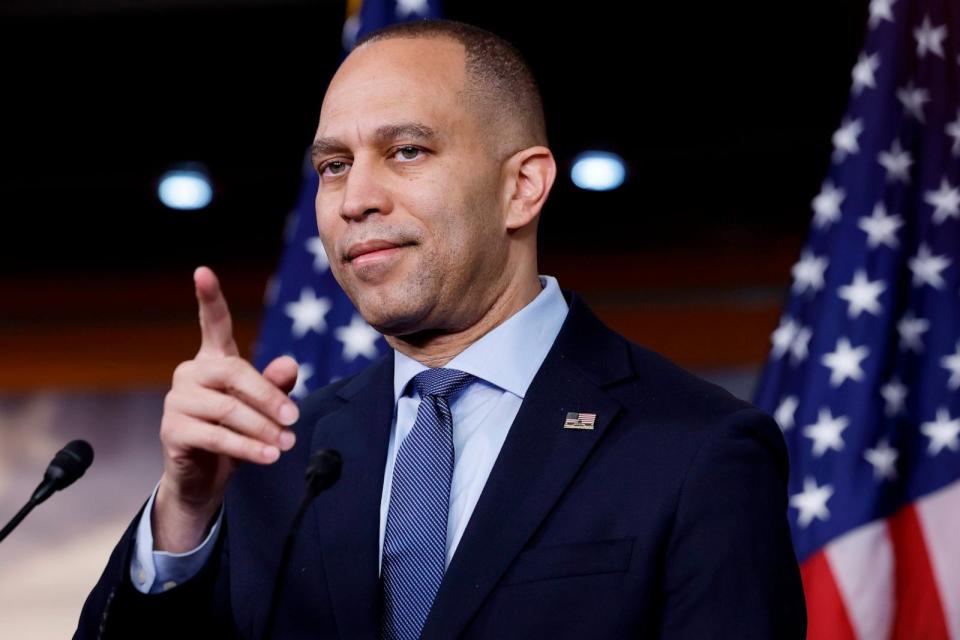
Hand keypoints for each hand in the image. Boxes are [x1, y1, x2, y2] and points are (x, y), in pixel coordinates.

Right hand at [153, 266, 299, 551]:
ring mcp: (178, 401)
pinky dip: (248, 448)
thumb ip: (275, 385)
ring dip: (263, 428)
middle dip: (269, 397)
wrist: (204, 478)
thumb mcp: (261, 408)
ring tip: (286, 444)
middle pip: (235, 373)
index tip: (202, 270)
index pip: (213, 324)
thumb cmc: (234, 434)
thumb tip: (289, 363)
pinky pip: (217, 436)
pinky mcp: (173, 431)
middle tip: (295, 419)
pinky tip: (269, 456)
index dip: (208, 298)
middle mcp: (191, 374)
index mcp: (213, 361)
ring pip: (228, 409)